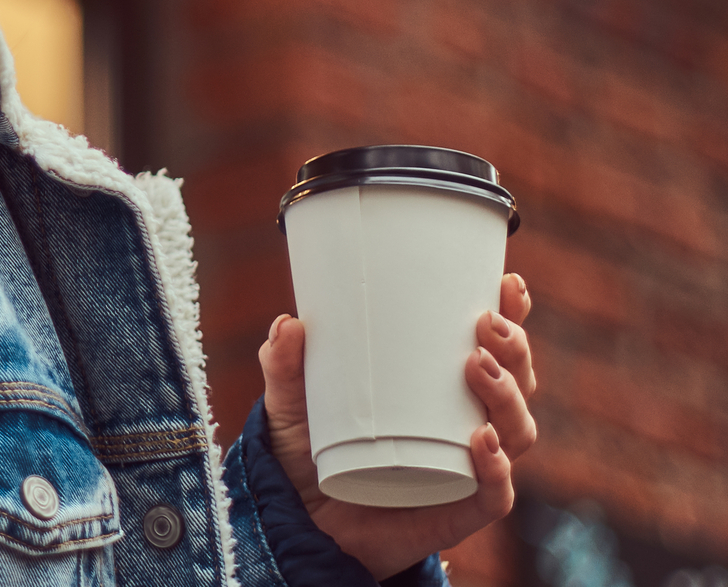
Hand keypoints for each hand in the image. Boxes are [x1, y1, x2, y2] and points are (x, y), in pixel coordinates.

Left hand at [257, 273, 536, 580]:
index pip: (494, 349)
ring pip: (517, 433)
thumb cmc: (311, 450)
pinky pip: (494, 495)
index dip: (512, 315)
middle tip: (485, 325)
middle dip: (515, 351)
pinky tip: (482, 441)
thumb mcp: (292, 403)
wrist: (302, 522)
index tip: (508, 282)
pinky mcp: (457, 512)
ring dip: (508, 397)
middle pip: (518, 385)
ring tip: (476, 366)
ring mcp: (466, 469)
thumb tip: (289, 325)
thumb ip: (286, 366)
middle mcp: (465, 424)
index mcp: (440, 387)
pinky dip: (497, 469)